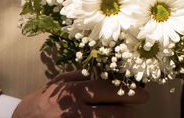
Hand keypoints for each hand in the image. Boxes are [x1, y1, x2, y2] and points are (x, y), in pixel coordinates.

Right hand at [12, 71, 150, 116]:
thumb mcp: (58, 84)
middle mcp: (73, 110)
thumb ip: (80, 76)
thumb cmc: (41, 103)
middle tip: (142, 105)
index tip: (142, 92)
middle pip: (111, 111)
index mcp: (72, 92)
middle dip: (130, 110)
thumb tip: (108, 71)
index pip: (107, 89)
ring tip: (131, 117)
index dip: (127, 90)